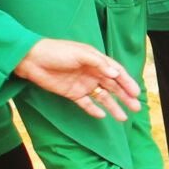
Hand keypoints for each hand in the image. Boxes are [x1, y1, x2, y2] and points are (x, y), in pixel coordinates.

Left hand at [16, 38, 142, 119]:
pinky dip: (94, 109)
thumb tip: (115, 73)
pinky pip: (86, 103)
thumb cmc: (57, 51)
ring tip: (122, 118)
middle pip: (113, 86)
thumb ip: (99, 63)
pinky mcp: (72, 93)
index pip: (117, 72)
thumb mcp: (81, 54)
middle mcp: (92, 72)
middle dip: (125, 97)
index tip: (136, 92)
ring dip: (113, 106)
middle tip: (136, 107)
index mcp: (96, 61)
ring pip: (102, 97)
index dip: (127, 82)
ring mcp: (83, 84)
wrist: (32, 60)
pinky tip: (102, 115)